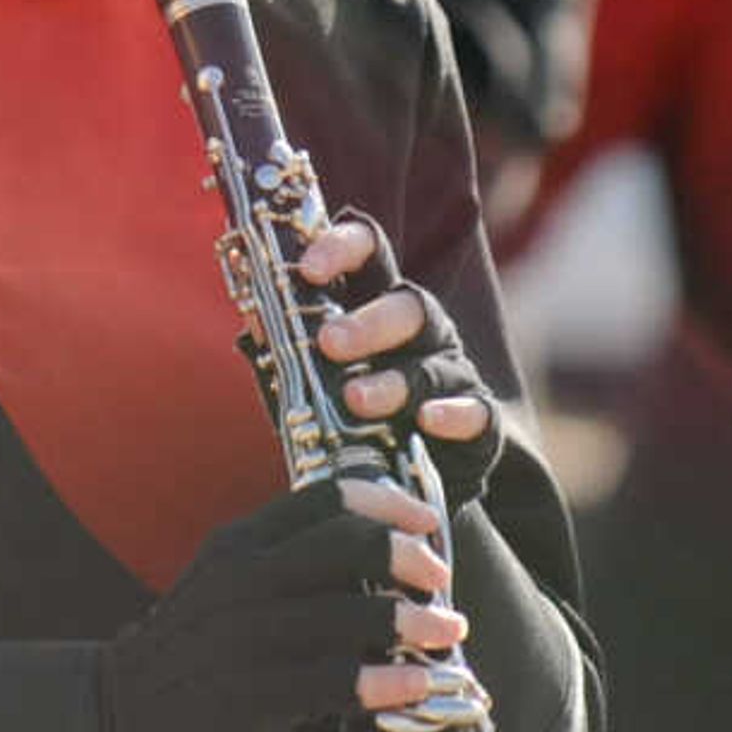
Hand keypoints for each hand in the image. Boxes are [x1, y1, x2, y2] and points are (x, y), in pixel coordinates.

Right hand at [96, 480, 463, 731]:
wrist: (120, 713)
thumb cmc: (191, 652)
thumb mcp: (224, 587)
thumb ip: (285, 567)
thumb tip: (374, 564)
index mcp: (238, 543)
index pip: (324, 498)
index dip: (386, 502)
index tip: (424, 521)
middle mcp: (243, 578)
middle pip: (345, 543)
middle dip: (408, 556)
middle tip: (441, 580)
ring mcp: (247, 635)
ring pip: (349, 613)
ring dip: (412, 622)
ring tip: (448, 634)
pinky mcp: (253, 692)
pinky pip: (334, 680)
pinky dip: (385, 682)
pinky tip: (417, 686)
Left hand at [297, 214, 506, 516]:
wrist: (397, 483)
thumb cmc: (342, 415)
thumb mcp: (307, 377)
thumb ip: (285, 346)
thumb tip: (253, 314)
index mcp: (375, 303)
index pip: (368, 253)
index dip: (342, 248)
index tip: (307, 266)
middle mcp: (422, 330)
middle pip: (408, 304)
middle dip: (368, 321)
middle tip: (330, 342)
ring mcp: (452, 372)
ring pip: (433, 362)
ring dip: (393, 380)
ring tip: (355, 399)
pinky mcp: (479, 421)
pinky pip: (476, 411)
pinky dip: (452, 414)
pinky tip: (426, 420)